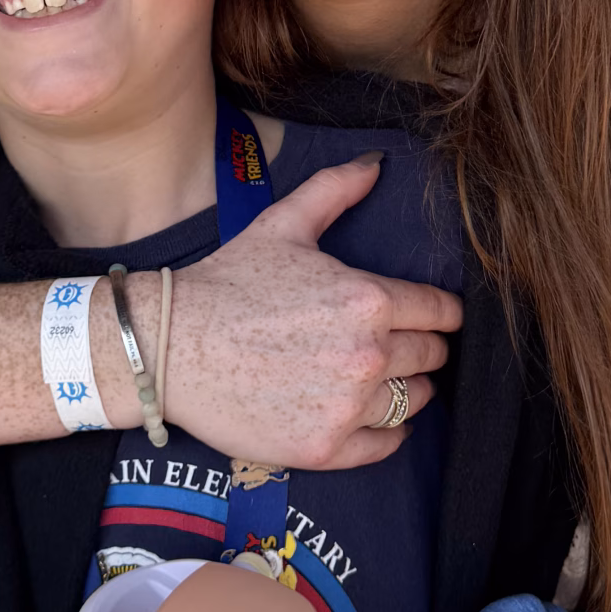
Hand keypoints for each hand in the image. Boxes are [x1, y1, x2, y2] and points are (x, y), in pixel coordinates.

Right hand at [159, 156, 460, 470]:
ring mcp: (346, 406)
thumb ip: (335, 191)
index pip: (439, 312)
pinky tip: (369, 417)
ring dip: (406, 389)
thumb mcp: (282, 225)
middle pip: (431, 357)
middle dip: (423, 348)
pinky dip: (386, 433)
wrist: (169, 345)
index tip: (434, 317)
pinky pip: (385, 444)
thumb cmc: (226, 283)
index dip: (441, 312)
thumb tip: (375, 165)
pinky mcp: (325, 447)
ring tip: (380, 380)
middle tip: (399, 346)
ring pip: (413, 401)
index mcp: (366, 300)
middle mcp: (366, 356)